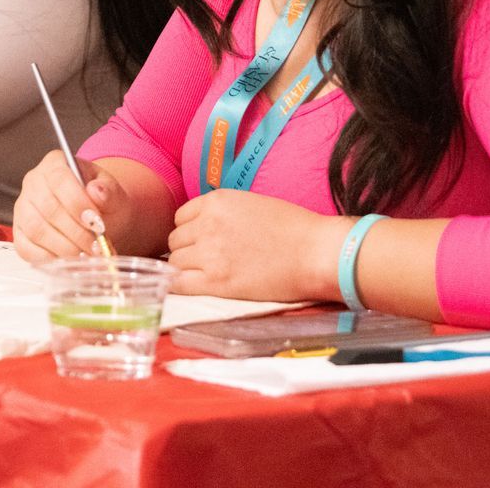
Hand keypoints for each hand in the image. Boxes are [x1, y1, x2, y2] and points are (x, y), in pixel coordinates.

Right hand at [13, 150, 137, 264]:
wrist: (95, 218)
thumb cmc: (102, 202)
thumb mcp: (113, 192)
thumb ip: (109, 191)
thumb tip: (97, 192)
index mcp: (55, 164)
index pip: (60, 179)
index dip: (77, 203)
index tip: (97, 223)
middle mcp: (33, 183)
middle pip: (48, 208)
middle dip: (76, 232)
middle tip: (97, 247)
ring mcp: (23, 208)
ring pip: (36, 230)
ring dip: (65, 248)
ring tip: (87, 255)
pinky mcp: (20, 233)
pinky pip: (27, 249)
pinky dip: (50, 259)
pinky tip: (70, 261)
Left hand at [166, 189, 346, 301]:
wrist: (314, 252)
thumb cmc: (293, 228)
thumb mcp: (251, 204)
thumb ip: (222, 213)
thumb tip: (204, 228)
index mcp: (216, 201)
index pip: (181, 217)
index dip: (190, 231)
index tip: (201, 241)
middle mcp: (207, 224)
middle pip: (176, 241)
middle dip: (187, 250)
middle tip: (207, 261)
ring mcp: (209, 253)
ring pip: (175, 262)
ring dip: (186, 269)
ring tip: (208, 275)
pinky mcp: (216, 281)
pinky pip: (178, 284)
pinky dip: (181, 287)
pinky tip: (196, 288)